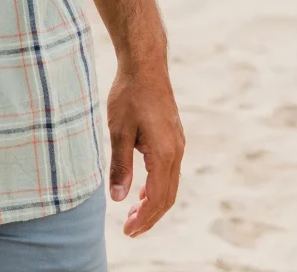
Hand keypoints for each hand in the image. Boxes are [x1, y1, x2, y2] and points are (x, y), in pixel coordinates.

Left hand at [107, 59, 184, 236]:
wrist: (145, 64)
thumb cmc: (129, 94)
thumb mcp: (118, 130)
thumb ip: (120, 166)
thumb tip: (118, 199)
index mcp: (164, 153)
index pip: (156, 198)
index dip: (143, 219)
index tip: (128, 232)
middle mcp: (176, 152)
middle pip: (167, 197)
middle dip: (149, 216)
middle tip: (130, 230)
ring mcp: (178, 143)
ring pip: (170, 185)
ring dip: (153, 202)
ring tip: (133, 213)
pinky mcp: (174, 136)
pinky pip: (170, 171)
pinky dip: (157, 186)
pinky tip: (142, 188)